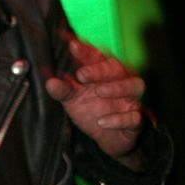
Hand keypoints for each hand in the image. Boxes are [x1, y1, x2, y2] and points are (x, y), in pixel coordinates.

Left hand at [45, 38, 144, 164]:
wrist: (108, 138)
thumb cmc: (92, 111)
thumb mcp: (73, 101)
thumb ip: (63, 90)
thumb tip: (48, 81)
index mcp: (103, 73)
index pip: (96, 57)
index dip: (85, 51)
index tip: (72, 45)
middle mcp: (120, 81)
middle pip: (116, 68)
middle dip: (100, 69)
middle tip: (82, 74)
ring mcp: (131, 100)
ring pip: (134, 86)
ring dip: (116, 87)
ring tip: (98, 91)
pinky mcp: (135, 120)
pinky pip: (133, 117)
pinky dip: (119, 119)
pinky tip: (102, 122)